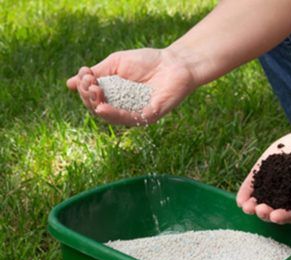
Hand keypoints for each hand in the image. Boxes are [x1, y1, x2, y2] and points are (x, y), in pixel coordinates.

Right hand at [66, 48, 196, 125]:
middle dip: (89, 96)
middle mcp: (122, 107)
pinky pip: (128, 119)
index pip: (93, 98)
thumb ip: (96, 73)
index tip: (85, 73)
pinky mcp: (147, 117)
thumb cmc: (147, 61)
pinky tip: (102, 107)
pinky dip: (114, 114)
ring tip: (92, 93)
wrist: (174, 62)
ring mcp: (135, 114)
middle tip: (89, 83)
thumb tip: (69, 83)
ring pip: (111, 117)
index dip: (85, 88)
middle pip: (98, 109)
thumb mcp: (116, 63)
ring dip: (98, 106)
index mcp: (114, 95)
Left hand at [236, 132, 290, 223]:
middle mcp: (280, 200)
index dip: (282, 217)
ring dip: (251, 207)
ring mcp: (268, 188)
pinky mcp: (258, 176)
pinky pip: (250, 187)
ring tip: (247, 207)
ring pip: (257, 202)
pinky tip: (240, 200)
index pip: (288, 216)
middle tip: (261, 210)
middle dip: (264, 213)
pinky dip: (244, 194)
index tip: (276, 216)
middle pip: (270, 211)